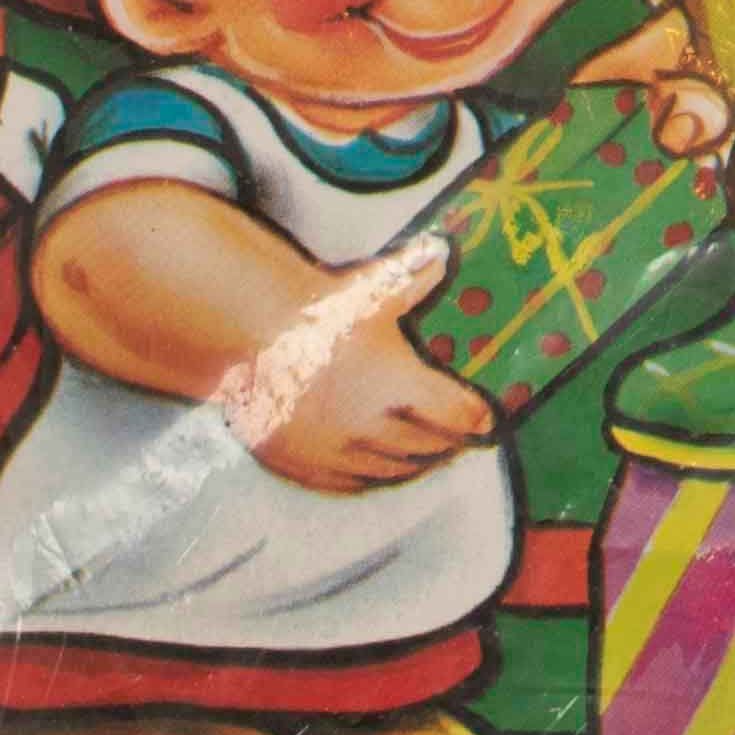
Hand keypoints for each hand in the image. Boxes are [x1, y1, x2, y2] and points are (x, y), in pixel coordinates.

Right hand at [226, 251, 492, 492]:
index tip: (486, 419)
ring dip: (415, 463)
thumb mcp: (371, 289)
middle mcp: (373, 426)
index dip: (476, 417)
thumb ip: (412, 274)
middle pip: (428, 447)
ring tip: (428, 453)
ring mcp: (338, 451)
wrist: (248, 338)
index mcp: (399, 384)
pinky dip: (374, 477)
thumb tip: (441, 250)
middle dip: (449, 442)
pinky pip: (352, 484)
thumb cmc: (317, 310)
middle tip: (461, 437)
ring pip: (392, 470)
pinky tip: (381, 468)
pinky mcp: (307, 466)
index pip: (456, 415)